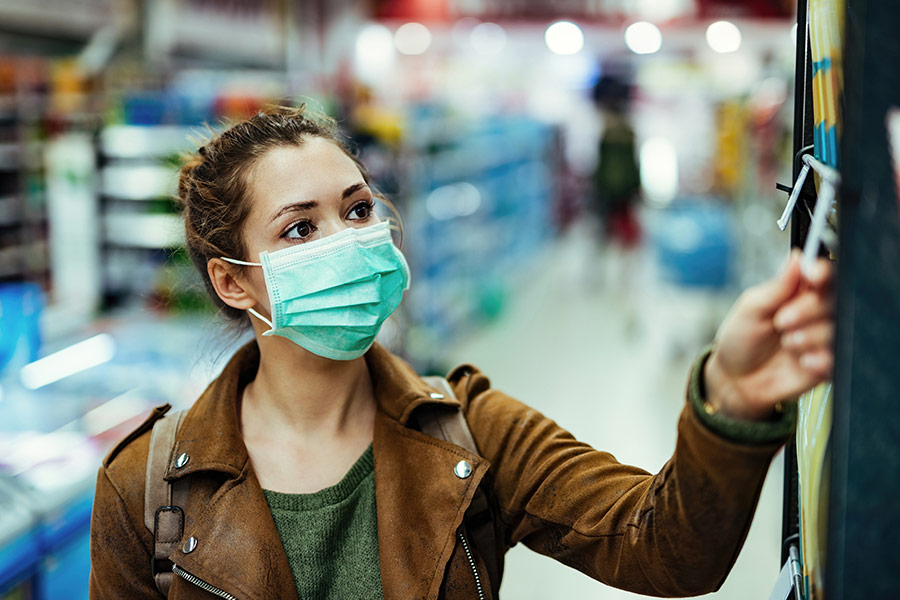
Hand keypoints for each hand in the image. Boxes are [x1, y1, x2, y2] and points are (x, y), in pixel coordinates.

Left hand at [704, 250, 833, 420]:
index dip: (822, 273)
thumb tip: (797, 258)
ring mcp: (824, 338)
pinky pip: (839, 358)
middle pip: (835, 299)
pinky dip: (820, 359)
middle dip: (809, 309)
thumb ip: (777, 287)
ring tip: (787, 343)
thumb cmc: (740, 339)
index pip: (823, 275)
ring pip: (838, 328)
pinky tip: (802, 362)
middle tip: (781, 321)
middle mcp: (816, 313)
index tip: (814, 276)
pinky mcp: (829, 364)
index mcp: (798, 293)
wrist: (735, 381)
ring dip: (811, 336)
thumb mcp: (751, 309)